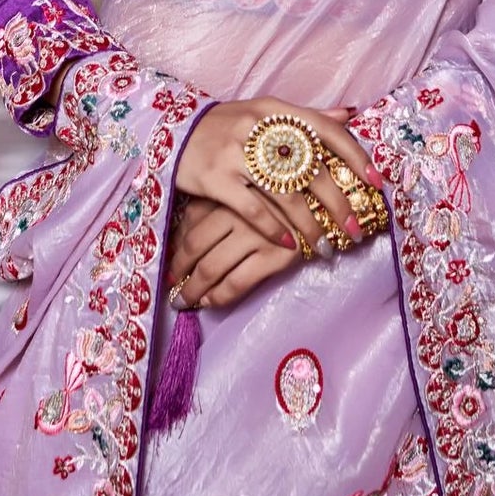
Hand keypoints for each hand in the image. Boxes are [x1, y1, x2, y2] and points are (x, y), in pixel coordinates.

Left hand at [167, 193, 297, 309]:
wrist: (324, 206)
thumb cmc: (277, 201)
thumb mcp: (241, 195)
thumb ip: (211, 210)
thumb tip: (179, 240)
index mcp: (228, 194)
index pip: (190, 226)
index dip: (176, 252)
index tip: (170, 268)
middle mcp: (238, 212)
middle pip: (195, 247)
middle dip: (180, 273)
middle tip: (173, 289)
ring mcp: (256, 235)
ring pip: (212, 268)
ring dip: (194, 290)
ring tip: (185, 301)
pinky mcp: (276, 256)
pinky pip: (237, 283)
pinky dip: (219, 296)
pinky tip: (210, 302)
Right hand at [174, 97, 381, 257]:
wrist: (174, 131)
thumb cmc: (229, 126)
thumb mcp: (265, 112)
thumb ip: (307, 116)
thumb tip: (351, 113)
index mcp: (276, 110)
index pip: (326, 130)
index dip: (355, 155)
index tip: (375, 182)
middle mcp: (259, 127)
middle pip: (311, 169)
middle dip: (339, 204)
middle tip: (356, 229)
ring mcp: (236, 153)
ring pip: (286, 195)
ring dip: (311, 226)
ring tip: (327, 247)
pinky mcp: (215, 178)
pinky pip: (252, 209)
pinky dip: (274, 230)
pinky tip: (290, 246)